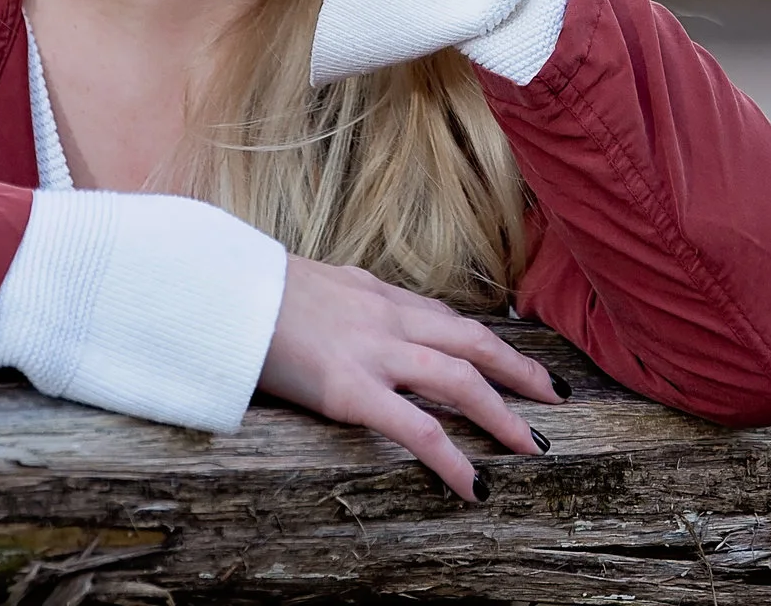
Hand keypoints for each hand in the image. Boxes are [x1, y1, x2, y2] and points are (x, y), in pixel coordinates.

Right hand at [258, 255, 562, 500]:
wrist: (215, 291)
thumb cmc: (250, 291)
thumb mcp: (310, 284)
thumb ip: (341, 300)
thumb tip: (348, 306)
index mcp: (374, 294)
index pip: (444, 317)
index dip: (483, 339)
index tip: (510, 356)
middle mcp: (386, 317)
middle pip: (472, 341)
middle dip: (519, 370)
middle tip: (555, 395)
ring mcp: (373, 353)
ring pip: (461, 380)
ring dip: (505, 414)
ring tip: (534, 445)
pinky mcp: (351, 390)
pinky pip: (417, 429)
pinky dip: (454, 459)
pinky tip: (476, 486)